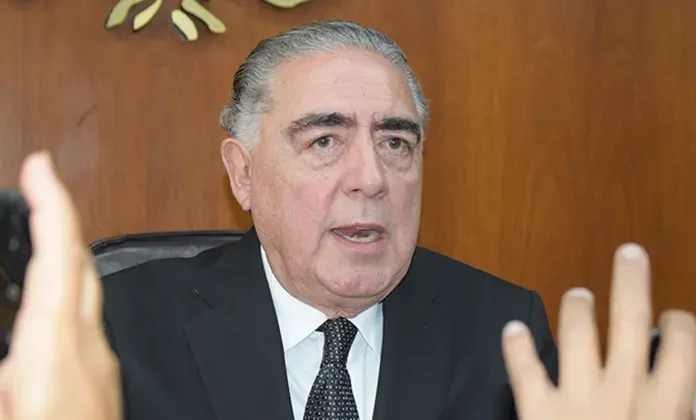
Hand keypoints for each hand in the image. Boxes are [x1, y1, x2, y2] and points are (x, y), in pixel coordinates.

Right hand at [0, 152, 121, 419]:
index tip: (40, 165)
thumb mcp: (9, 398)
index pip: (58, 258)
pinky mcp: (99, 380)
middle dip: (57, 220)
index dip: (51, 206)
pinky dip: (62, 292)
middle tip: (35, 190)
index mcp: (54, 347)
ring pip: (83, 291)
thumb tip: (6, 344)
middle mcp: (85, 346)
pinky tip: (42, 306)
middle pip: (79, 265)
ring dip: (58, 254)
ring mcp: (98, 362)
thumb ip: (3, 363)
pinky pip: (82, 318)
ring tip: (31, 234)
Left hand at [502, 243, 695, 419]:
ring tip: (577, 294)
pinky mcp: (539, 411)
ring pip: (577, 335)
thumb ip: (672, 409)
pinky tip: (512, 329)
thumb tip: (676, 393)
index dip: (679, 323)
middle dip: (630, 281)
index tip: (672, 316)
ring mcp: (578, 396)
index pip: (681, 343)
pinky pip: (525, 371)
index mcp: (664, 403)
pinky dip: (518, 347)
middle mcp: (622, 389)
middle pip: (630, 319)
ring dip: (577, 309)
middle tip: (629, 253)